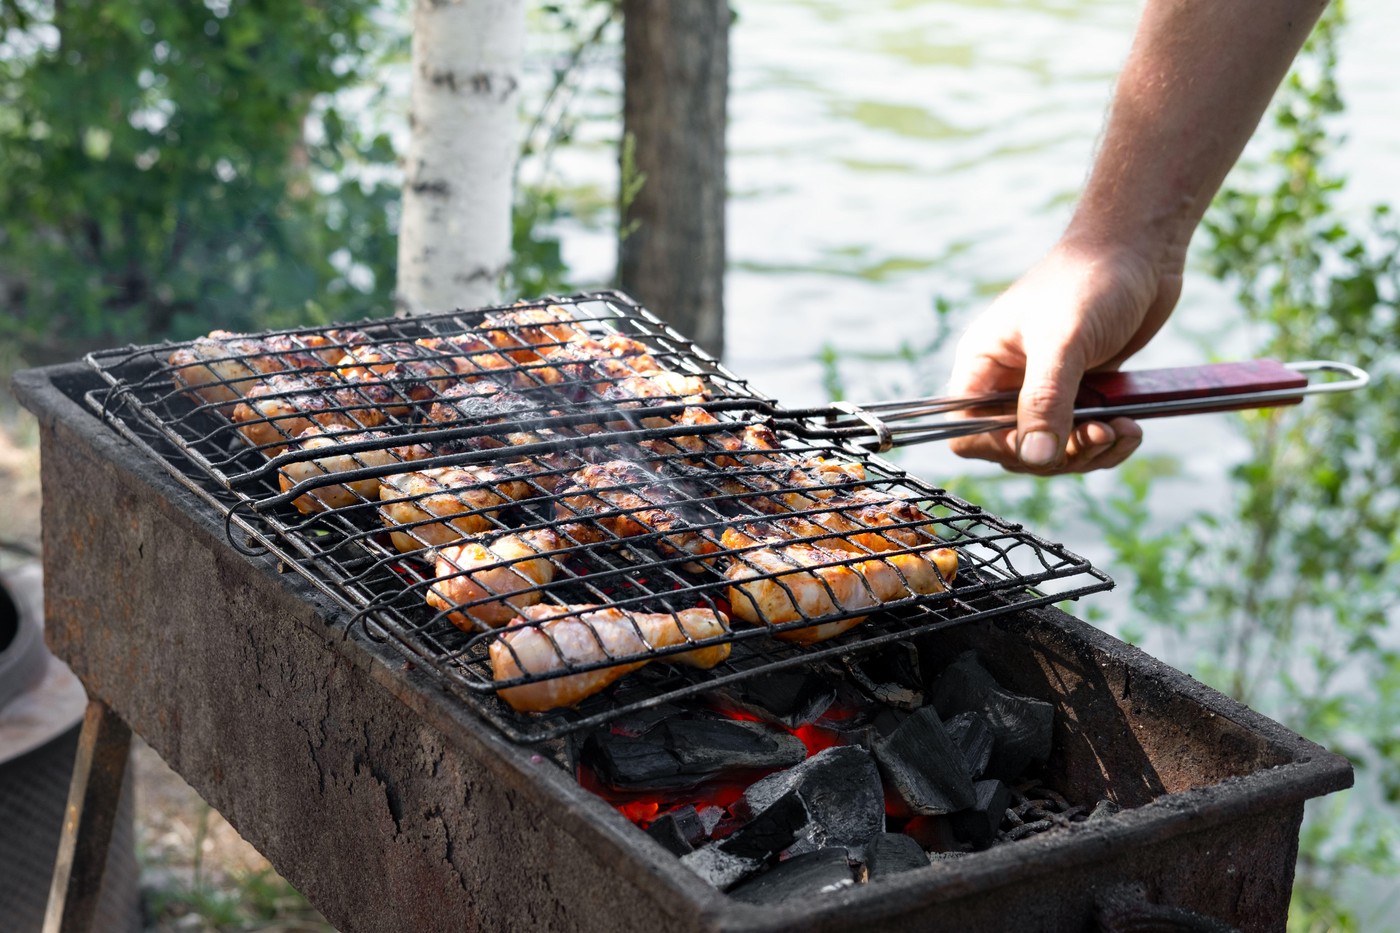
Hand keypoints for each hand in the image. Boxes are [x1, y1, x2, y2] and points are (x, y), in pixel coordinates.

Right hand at [946, 237, 1181, 473]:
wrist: (1139, 248)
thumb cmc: (1090, 281)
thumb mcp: (1063, 342)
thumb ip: (1045, 402)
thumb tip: (1035, 458)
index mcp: (984, 364)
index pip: (965, 428)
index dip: (997, 445)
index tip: (1041, 442)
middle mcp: (1008, 381)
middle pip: (1014, 448)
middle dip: (1058, 453)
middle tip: (1097, 434)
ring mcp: (1046, 388)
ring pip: (1054, 450)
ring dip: (1089, 451)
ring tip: (1123, 430)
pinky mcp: (1082, 390)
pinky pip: (1084, 438)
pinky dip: (1108, 442)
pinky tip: (1131, 427)